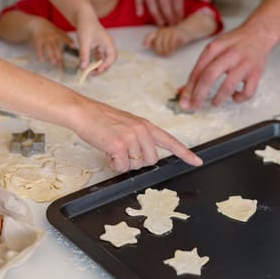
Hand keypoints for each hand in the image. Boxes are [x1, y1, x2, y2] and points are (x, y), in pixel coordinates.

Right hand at [28, 17, 72, 65]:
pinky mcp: (37, 40)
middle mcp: (52, 36)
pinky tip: (41, 60)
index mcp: (58, 33)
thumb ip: (63, 37)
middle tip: (62, 65)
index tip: (73, 46)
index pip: (64, 37)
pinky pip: (38, 48)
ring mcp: (44, 38)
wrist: (36, 23)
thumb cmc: (49, 29)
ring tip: (54, 63)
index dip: (69, 41)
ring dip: (51, 56)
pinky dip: (40, 54)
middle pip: (56, 47)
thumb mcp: (57, 30)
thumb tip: (74, 46)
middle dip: (59, 57)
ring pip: (48, 49)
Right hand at [72, 97, 202, 171]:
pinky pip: (122, 166)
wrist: (82, 112)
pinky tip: (107, 151)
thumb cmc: (100, 119)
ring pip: (136, 165)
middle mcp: (142, 130)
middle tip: (123, 152)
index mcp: (145, 125)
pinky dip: (113, 164)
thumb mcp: (126, 124)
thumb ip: (140, 137)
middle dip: (137, 162)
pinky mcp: (119, 145)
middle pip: (151, 160)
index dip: (185, 153)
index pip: (170, 141)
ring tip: (112, 148)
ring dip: (123, 163)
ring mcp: (131, 137)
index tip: (197, 161)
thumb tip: (144, 157)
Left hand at [76, 13, 116, 74]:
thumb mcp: (84, 41)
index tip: (96, 71)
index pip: (111, 57)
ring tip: (87, 73)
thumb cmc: (86, 26)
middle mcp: (108, 46)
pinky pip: (96, 59)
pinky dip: (92, 63)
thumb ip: (84, 55)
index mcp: (108, 43)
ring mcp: (103, 48)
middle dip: (101, 69)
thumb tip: (83, 68)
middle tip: (90, 75)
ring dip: (96, 68)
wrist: (84, 17)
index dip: (105, 65)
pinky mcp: (98, 49)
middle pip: (108, 62)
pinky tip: (85, 67)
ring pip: (102, 61)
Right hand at [136, 0, 209, 25]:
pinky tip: (140, 13)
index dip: (178, 11)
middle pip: (163, 1)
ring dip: (155, 14)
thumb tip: (206, 1)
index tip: (181, 20)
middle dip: (168, 15)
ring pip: (151, 0)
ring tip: (161, 23)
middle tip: (172, 24)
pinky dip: (138, 4)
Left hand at [144, 26, 190, 55]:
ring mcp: (169, 32)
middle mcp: (163, 31)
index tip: (146, 47)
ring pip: (164, 44)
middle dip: (159, 51)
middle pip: (157, 43)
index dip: (147, 41)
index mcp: (158, 32)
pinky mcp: (176, 34)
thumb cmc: (174, 36)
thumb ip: (158, 42)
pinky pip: (171, 44)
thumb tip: (150, 47)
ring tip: (168, 54)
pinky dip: (171, 49)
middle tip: (162, 55)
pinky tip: (172, 51)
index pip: (150, 36)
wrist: (186, 29)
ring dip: (166, 51)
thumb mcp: (165, 39)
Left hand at [179, 27, 269, 109]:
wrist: (258, 33)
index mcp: (215, 47)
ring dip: (218, 98)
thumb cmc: (233, 44)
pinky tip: (235, 97)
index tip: (184, 101)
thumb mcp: (214, 49)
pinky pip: (247, 92)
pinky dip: (239, 98)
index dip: (189, 88)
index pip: (198, 70)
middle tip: (194, 106)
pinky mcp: (256, 73)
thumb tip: (184, 91)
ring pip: (228, 86)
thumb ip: (200, 68)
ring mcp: (244, 64)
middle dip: (199, 95)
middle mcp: (229, 54)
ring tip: (214, 103)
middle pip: (209, 77)